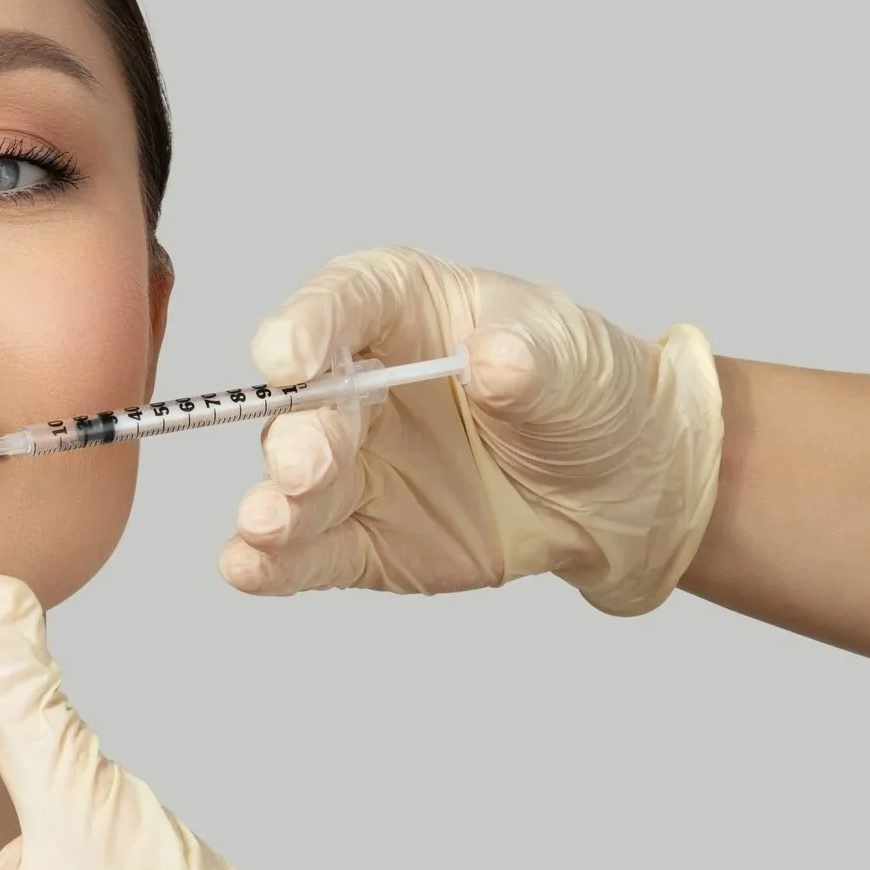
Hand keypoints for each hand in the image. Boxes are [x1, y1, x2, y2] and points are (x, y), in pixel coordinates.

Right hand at [224, 246, 723, 615]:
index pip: (343, 303)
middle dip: (299, 435)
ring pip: (294, 482)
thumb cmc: (586, 394)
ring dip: (275, 504)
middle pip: (307, 402)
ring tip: (266, 524)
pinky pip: (307, 551)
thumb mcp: (575, 357)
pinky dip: (272, 562)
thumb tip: (492, 361)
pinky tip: (247, 566)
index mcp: (401, 310)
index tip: (286, 355)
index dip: (306, 324)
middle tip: (302, 466)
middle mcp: (357, 384)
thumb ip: (530, 356)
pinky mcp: (359, 538)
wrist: (622, 490)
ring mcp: (352, 465)